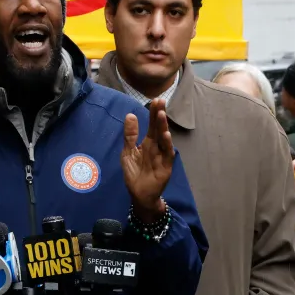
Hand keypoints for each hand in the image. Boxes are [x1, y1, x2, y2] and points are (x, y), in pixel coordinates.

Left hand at [123, 98, 174, 222]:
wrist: (139, 194)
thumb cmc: (134, 174)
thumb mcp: (128, 152)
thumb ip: (130, 135)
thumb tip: (130, 115)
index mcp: (148, 143)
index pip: (152, 125)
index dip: (153, 113)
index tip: (155, 100)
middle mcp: (157, 147)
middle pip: (158, 129)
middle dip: (159, 115)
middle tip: (160, 101)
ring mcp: (162, 156)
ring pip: (164, 139)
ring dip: (163, 127)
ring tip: (161, 115)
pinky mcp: (166, 166)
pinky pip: (167, 154)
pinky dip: (167, 145)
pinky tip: (165, 135)